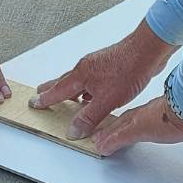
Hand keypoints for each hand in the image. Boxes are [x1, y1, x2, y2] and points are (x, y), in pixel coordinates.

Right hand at [30, 21, 178, 138]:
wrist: (147, 51)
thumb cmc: (128, 69)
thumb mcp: (106, 101)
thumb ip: (88, 117)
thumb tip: (73, 130)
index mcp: (80, 75)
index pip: (57, 91)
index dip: (45, 99)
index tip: (34, 103)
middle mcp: (86, 68)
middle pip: (64, 82)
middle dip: (52, 90)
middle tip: (41, 94)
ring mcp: (98, 66)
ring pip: (78, 81)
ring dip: (70, 90)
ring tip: (66, 99)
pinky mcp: (110, 67)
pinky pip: (91, 79)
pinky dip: (86, 89)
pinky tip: (93, 95)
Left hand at [94, 97, 182, 173]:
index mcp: (167, 113)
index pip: (147, 118)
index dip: (137, 123)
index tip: (132, 128)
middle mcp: (152, 114)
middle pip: (128, 121)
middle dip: (116, 127)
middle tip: (105, 133)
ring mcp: (143, 120)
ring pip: (120, 128)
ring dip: (108, 135)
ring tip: (98, 142)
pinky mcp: (138, 127)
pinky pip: (118, 137)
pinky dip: (109, 142)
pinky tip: (100, 147)